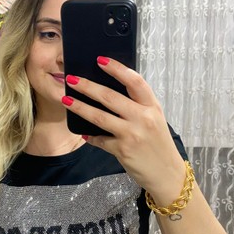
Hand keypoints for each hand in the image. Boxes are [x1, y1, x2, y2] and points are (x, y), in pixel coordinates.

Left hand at [63, 57, 185, 201]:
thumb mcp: (154, 119)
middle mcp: (143, 118)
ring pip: (99, 117)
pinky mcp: (122, 150)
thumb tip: (109, 91)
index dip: (117, 69)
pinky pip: (100, 139)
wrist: (167, 174)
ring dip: (80, 107)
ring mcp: (132, 134)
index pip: (135, 81)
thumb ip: (138, 105)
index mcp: (152, 106)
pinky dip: (90, 135)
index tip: (100, 60)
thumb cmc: (158, 144)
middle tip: (71, 79)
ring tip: (66, 100)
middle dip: (87, 86)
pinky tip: (82, 132)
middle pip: (110, 97)